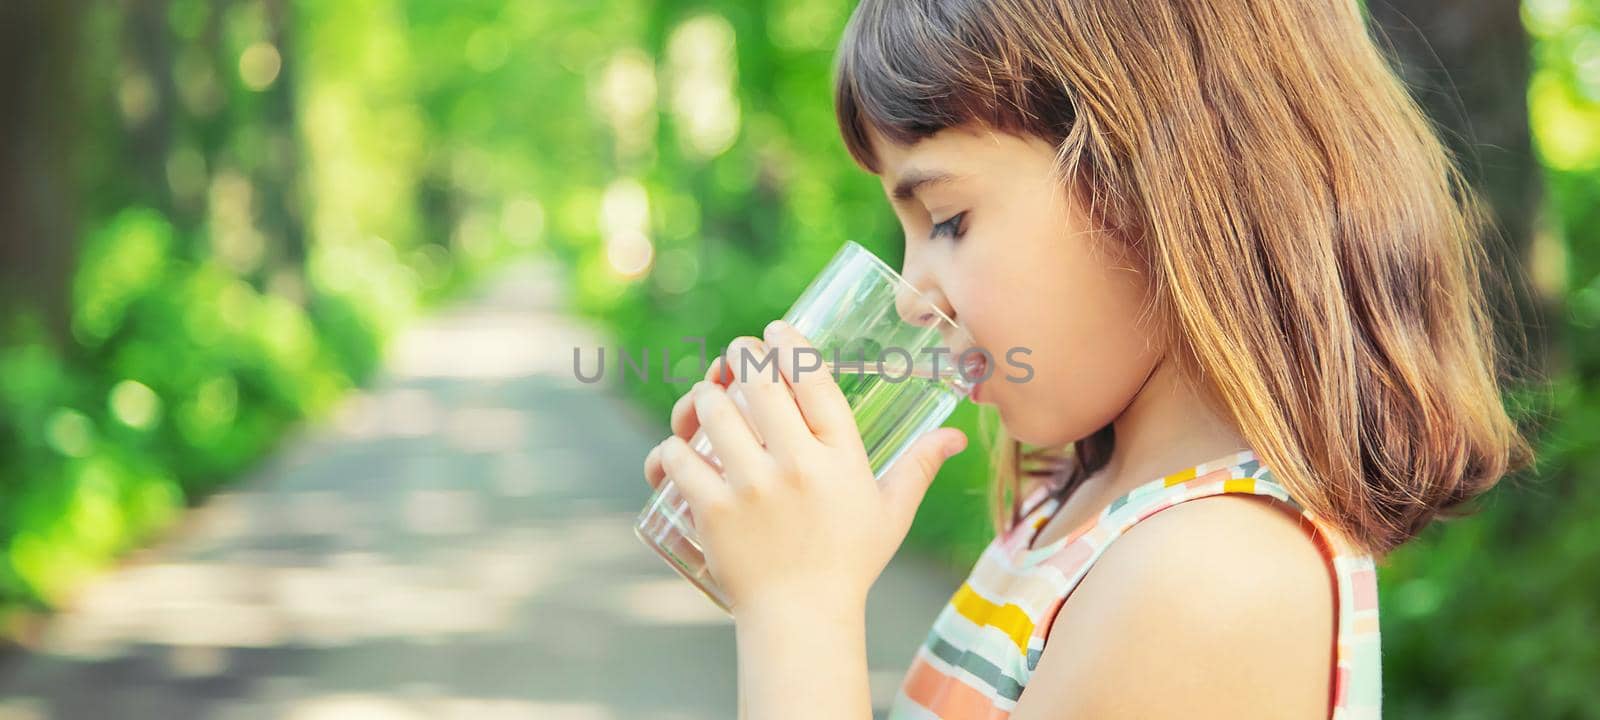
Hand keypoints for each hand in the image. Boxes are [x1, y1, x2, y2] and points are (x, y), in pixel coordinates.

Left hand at [650, 320, 968, 617]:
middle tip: (735, 354)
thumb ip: (919, 467)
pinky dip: (672, 446)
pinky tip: (679, 444)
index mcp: (841, 458)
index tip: (775, 330)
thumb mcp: (891, 513)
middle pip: (758, 381)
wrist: (800, 620)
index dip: (789, 343)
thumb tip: (956, 435)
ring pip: (713, 410)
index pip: (813, 379)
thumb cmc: (848, 563)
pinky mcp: (713, 511)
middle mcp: (797, 466)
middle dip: (739, 355)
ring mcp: (752, 488)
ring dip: (703, 395)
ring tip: (707, 396)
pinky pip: (679, 457)